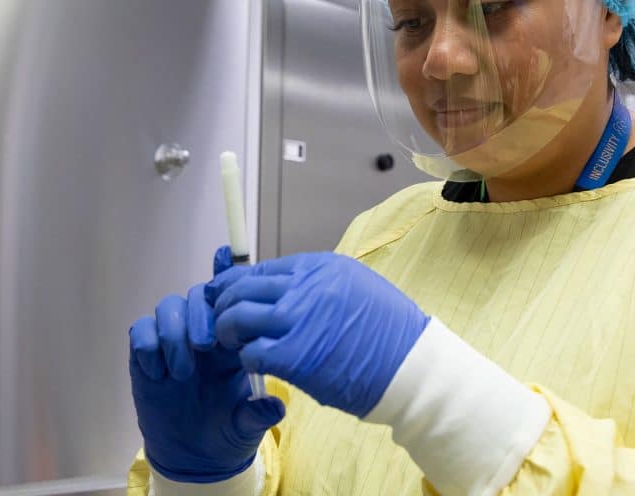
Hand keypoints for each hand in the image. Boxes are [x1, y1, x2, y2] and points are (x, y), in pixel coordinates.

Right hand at [129, 247, 284, 481]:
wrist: (195, 458)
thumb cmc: (228, 431)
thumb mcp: (248, 425)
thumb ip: (259, 413)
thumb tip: (275, 406)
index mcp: (232, 339)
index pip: (230, 298)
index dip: (226, 274)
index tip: (224, 255)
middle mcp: (202, 334)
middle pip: (197, 295)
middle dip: (200, 313)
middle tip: (206, 346)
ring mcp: (173, 343)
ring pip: (168, 308)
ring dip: (175, 331)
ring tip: (184, 369)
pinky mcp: (146, 359)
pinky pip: (140, 332)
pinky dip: (148, 344)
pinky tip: (158, 371)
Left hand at [207, 252, 428, 417]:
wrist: (411, 366)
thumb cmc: (389, 333)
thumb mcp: (357, 288)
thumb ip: (319, 286)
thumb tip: (283, 290)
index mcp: (321, 267)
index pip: (261, 269)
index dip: (236, 284)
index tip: (228, 298)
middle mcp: (307, 286)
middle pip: (242, 288)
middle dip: (224, 305)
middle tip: (224, 323)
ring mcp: (299, 319)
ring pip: (236, 317)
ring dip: (228, 332)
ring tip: (235, 344)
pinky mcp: (295, 355)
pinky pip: (250, 352)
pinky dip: (247, 359)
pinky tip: (256, 365)